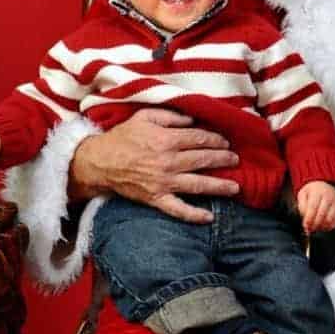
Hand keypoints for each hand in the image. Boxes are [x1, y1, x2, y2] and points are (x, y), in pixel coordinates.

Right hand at [68, 108, 239, 223]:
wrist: (99, 162)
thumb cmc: (122, 137)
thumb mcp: (145, 117)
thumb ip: (171, 116)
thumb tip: (193, 119)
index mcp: (167, 140)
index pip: (200, 139)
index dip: (216, 139)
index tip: (225, 141)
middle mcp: (168, 162)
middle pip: (203, 160)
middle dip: (223, 159)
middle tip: (235, 159)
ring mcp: (163, 183)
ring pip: (198, 185)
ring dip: (219, 186)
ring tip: (235, 187)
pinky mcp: (156, 199)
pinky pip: (178, 209)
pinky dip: (194, 215)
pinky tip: (209, 218)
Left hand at [297, 181, 334, 232]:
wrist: (325, 185)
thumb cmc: (312, 192)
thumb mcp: (303, 194)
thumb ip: (302, 206)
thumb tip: (305, 219)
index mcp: (317, 191)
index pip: (313, 207)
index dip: (309, 218)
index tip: (305, 225)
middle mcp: (329, 196)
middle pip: (322, 214)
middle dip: (314, 224)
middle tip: (309, 228)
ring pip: (330, 219)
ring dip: (321, 227)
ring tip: (315, 227)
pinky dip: (328, 227)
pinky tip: (322, 227)